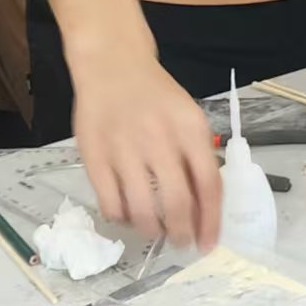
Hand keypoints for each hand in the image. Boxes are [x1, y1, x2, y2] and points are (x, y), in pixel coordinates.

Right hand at [71, 50, 222, 250]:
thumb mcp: (188, 117)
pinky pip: (110, 203)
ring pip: (142, 210)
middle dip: (182, 232)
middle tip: (181, 242)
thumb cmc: (155, 94)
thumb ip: (198, 157)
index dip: (211, 220)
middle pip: (177, 203)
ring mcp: (124, 148)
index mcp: (190, 129)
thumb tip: (205, 207)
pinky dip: (121, 218)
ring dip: (152, 230)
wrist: (112, 63)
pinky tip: (127, 214)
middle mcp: (159, 139)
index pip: (209, 185)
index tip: (208, 241)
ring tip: (155, 230)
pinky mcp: (94, 156)